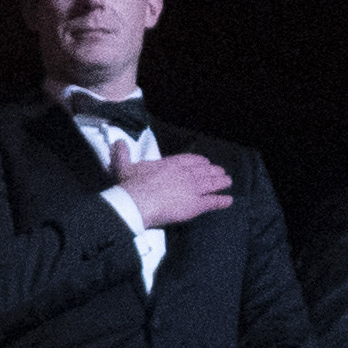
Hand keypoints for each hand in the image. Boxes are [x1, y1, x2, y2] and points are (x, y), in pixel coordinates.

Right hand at [110, 148, 237, 226]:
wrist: (137, 202)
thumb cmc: (130, 185)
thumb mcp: (124, 167)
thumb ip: (123, 155)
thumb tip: (117, 143)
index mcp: (171, 164)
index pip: (189, 160)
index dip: (199, 161)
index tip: (204, 162)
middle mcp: (185, 174)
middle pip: (204, 171)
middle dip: (213, 171)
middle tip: (220, 172)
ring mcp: (193, 189)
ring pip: (212, 184)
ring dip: (221, 182)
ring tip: (228, 182)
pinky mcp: (196, 205)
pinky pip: (213, 202)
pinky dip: (223, 201)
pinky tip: (229, 201)